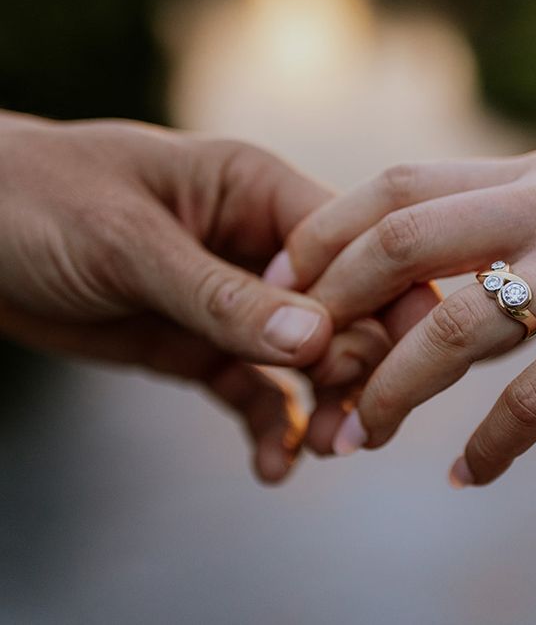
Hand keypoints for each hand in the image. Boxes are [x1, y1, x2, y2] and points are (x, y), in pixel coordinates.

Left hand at [0, 112, 390, 480]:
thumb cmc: (36, 201)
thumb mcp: (127, 243)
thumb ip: (220, 296)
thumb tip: (315, 340)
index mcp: (256, 191)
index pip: (351, 244)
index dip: (377, 301)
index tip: (373, 365)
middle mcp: (258, 245)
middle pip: (342, 306)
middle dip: (354, 366)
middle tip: (348, 428)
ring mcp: (235, 300)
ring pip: (308, 356)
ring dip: (324, 404)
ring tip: (321, 451)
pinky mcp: (203, 345)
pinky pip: (255, 389)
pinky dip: (271, 426)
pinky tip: (275, 466)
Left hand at [271, 150, 535, 485]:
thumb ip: (504, 233)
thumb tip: (420, 284)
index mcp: (531, 175)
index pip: (397, 186)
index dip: (325, 232)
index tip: (282, 284)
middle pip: (403, 242)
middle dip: (334, 307)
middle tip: (298, 367)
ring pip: (456, 329)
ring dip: (393, 392)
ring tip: (357, 442)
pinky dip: (492, 446)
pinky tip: (468, 476)